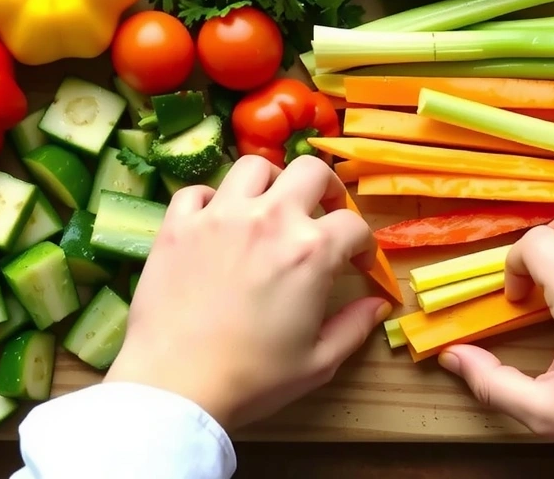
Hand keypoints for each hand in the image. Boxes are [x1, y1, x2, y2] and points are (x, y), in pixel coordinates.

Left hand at [104, 154, 391, 429]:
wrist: (176, 386)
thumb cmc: (253, 379)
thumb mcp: (318, 362)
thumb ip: (354, 326)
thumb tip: (377, 303)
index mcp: (311, 250)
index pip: (354, 226)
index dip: (363, 245)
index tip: (357, 263)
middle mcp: (269, 218)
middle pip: (310, 171)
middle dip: (327, 189)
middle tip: (323, 213)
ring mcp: (219, 215)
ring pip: (254, 166)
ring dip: (270, 183)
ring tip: (269, 208)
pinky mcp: (177, 224)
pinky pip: (198, 191)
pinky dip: (211, 200)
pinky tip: (216, 223)